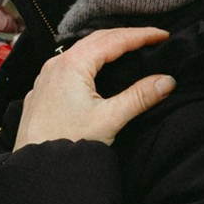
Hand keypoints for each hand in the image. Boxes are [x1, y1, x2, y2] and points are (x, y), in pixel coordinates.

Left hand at [12, 28, 173, 148]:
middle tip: (151, 39)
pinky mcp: (42, 91)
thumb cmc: (68, 142)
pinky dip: (89, 61)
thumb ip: (140, 97)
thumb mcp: (110, 119)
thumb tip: (168, 81)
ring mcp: (46, 77)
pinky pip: (68, 65)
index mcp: (72, 65)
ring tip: (130, 48)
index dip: (141, 35)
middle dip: (125, 36)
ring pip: (81, 51)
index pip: (114, 40)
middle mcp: (55, 65)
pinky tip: (98, 69)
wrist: (36, 168)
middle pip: (96, 40)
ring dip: (106, 47)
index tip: (163, 35)